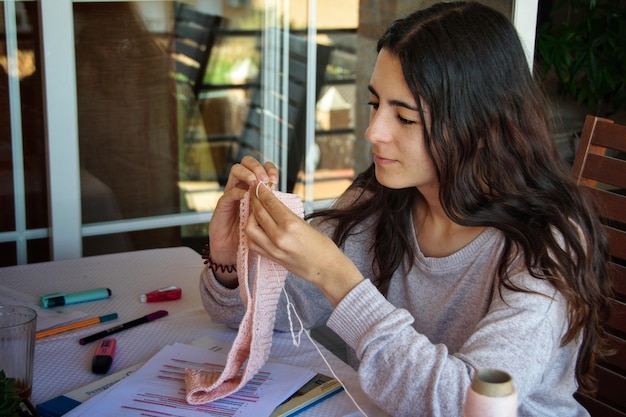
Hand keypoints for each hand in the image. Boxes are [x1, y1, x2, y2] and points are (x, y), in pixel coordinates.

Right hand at [208, 157, 277, 284]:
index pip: (262, 167)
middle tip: (266, 178)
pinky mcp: (222, 205)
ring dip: (247, 173)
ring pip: (235, 170)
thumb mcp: (268, 219)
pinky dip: (237, 192)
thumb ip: (273, 207)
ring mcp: (231, 193)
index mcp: (255, 188)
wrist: (232, 250)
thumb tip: (288, 199)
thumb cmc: (252, 235)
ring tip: (256, 182)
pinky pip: (228, 193)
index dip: (269, 169)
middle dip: (257, 167)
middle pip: (247, 162)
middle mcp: (242, 186)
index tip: (276, 179)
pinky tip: (245, 196)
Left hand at [245, 184, 363, 305]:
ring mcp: (273, 249)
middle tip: (254, 193)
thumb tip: (273, 204)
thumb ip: (286, 215)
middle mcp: (280, 237)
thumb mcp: (305, 224)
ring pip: (250, 228)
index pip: (270, 203)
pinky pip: (253, 243)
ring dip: (250, 217)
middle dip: (255, 200)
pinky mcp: (271, 258)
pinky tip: (256, 226)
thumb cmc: (322, 246)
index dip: (262, 192)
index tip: (258, 185)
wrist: (326, 269)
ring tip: (256, 210)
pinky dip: (252, 232)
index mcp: (291, 225)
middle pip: (259, 213)